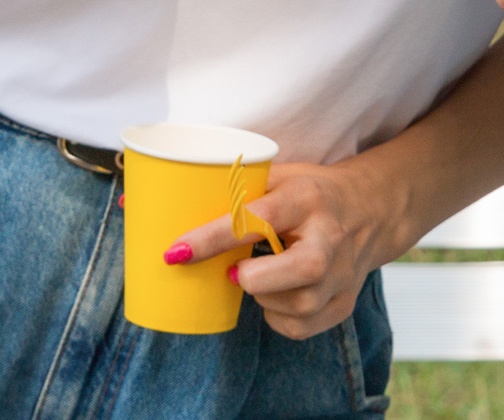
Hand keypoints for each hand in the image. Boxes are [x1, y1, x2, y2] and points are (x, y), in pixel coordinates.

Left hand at [170, 160, 398, 339]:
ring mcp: (344, 272)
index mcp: (306, 197)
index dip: (213, 237)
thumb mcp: (274, 176)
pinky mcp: (345, 301)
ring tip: (256, 277)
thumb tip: (132, 205)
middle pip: (301, 268)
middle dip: (255, 279)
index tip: (176, 252)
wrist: (371, 209)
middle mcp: (331, 235)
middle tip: (233, 273)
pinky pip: (301, 327)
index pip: (258, 218)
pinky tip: (275, 296)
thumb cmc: (307, 193)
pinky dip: (278, 318)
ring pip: (298, 305)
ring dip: (264, 298)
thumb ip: (219, 190)